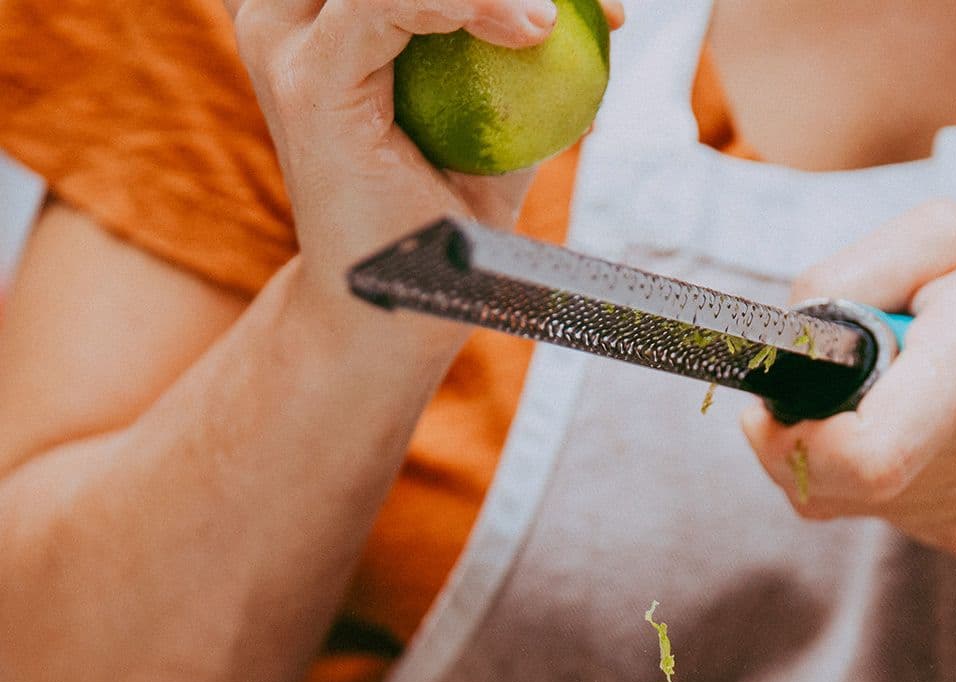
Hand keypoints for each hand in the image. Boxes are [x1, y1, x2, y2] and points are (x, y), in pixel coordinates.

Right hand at [226, 1, 624, 320]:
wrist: (391, 320)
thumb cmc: (442, 233)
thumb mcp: (494, 135)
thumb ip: (514, 62)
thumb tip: (598, 18)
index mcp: (324, 13)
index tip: (610, 11)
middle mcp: (292, 14)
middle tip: (596, 6)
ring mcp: (290, 42)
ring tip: (556, 20)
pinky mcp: (309, 83)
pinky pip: (385, 0)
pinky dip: (465, 1)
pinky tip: (532, 32)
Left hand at [743, 200, 955, 557]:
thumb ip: (855, 270)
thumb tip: (784, 336)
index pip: (865, 449)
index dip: (789, 441)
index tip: (771, 404)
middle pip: (837, 480)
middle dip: (806, 432)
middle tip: (830, 385)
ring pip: (853, 500)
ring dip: (849, 450)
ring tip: (908, 397)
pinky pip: (890, 512)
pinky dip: (888, 472)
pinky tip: (939, 433)